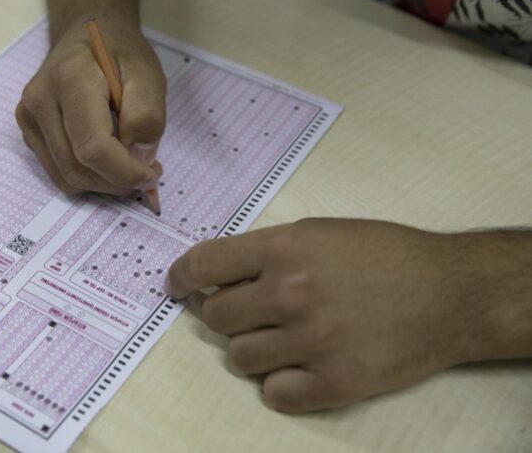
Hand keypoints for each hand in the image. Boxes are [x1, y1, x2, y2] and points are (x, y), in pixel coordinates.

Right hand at [16, 15, 165, 194]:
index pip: (92, 147)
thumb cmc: (120, 51)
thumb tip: (136, 159)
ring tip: (131, 166)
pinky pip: (59, 171)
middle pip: (77, 168)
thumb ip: (147, 116)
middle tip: (148, 173)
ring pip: (66, 176)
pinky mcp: (29, 130)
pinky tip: (110, 162)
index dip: (124, 172)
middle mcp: (39, 100)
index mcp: (69, 79)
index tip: (152, 175)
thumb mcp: (148, 74)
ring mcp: (28, 117)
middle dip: (116, 182)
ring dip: (103, 184)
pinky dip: (88, 177)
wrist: (87, 32)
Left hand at [167, 219, 506, 411]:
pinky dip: (281, 383)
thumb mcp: (320, 232)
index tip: (177, 286)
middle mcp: (292, 294)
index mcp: (284, 248)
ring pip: (239, 358)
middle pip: (215, 318)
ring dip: (252, 349)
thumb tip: (214, 273)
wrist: (450, 293)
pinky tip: (302, 365)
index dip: (181, 277)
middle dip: (226, 314)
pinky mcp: (335, 383)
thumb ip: (266, 251)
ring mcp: (313, 341)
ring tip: (282, 338)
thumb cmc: (385, 255)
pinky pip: (274, 393)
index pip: (203, 265)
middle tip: (249, 312)